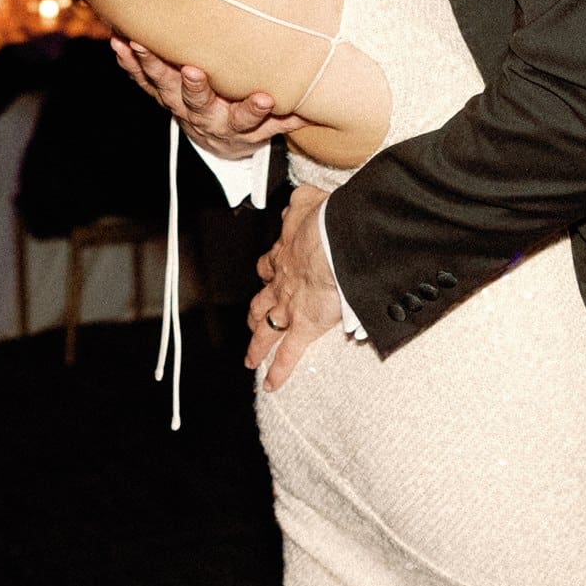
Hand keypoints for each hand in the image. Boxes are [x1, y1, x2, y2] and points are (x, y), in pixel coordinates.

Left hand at [111, 40, 304, 160]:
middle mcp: (204, 116)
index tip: (266, 98)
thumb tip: (322, 96)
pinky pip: (141, 80)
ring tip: (140, 45)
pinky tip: (118, 42)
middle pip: (198, 102)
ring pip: (163, 88)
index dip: (255, 110)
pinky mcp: (160, 95)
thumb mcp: (271, 125)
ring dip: (151, 66)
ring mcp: (178, 106)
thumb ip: (290, 113)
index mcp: (235, 125)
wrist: (218, 143)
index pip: (247, 118)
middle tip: (192, 71)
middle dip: (195, 86)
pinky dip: (129, 62)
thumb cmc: (248, 123)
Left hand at [247, 185, 341, 387]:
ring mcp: (289, 307)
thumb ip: (302, 202)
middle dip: (254, 313)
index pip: (270, 265)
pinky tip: (270, 385)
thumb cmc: (328, 220)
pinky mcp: (303, 327)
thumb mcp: (310, 201)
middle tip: (251, 322)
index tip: (268, 273)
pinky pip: (287, 354)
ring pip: (265, 330)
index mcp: (284, 253)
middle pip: (260, 302)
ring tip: (250, 359)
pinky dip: (278, 371)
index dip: (268, 272)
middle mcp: (281, 283)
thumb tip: (299, 199)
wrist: (336, 242)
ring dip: (256, 345)